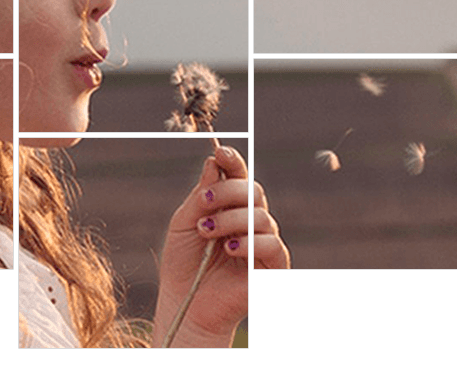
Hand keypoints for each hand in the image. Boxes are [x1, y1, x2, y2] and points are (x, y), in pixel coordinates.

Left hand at [151, 145, 288, 346]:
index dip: (233, 161)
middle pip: (252, 190)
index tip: (221, 152)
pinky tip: (229, 248)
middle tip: (203, 202)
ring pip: (260, 215)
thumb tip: (213, 162)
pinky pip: (272, 245)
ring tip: (207, 232)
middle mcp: (250, 220)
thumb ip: (200, 196)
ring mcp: (263, 242)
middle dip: (227, 191)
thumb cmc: (183, 264)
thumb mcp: (184, 224)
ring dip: (231, 219)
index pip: (238, 177)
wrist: (186, 303)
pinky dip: (249, 242)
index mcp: (229, 206)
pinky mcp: (273, 267)